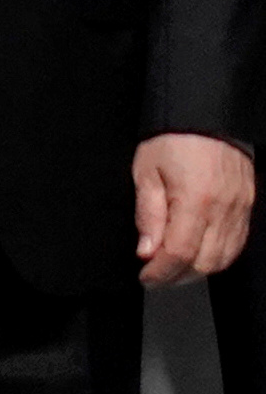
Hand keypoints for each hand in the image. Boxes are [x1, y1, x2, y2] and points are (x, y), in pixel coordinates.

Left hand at [136, 131, 255, 288]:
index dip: (161, 273)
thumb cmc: (172, 138)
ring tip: (173, 268)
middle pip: (205, 263)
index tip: (146, 278)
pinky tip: (197, 254)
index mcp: (195, 200)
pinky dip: (217, 256)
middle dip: (177, 277)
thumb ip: (147, 215)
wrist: (205, 115)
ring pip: (224, 257)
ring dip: (197, 270)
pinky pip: (237, 242)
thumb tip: (146, 251)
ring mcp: (240, 208)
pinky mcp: (247, 205)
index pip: (180, 253)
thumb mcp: (145, 172)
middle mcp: (224, 208)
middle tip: (156, 276)